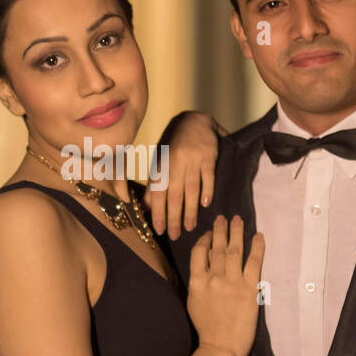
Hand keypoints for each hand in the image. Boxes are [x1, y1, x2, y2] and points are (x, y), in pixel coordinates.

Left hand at [146, 111, 220, 239]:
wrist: (194, 120)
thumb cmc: (173, 144)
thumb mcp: (160, 161)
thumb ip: (154, 183)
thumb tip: (146, 207)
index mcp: (162, 165)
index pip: (158, 192)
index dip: (158, 212)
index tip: (159, 230)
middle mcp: (175, 163)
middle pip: (174, 194)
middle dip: (173, 217)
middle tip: (175, 235)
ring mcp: (193, 159)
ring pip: (190, 188)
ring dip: (190, 210)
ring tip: (190, 227)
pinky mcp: (209, 156)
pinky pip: (208, 175)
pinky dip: (207, 190)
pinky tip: (206, 204)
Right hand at [186, 215, 264, 355]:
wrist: (221, 347)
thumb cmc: (207, 329)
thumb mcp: (193, 302)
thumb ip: (198, 283)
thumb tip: (205, 266)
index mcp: (197, 281)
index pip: (199, 252)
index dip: (205, 240)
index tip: (209, 233)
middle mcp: (213, 277)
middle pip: (217, 248)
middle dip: (220, 230)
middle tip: (222, 218)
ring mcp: (232, 281)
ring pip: (234, 250)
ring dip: (236, 232)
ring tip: (238, 220)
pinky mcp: (249, 288)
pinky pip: (254, 261)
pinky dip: (257, 246)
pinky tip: (258, 235)